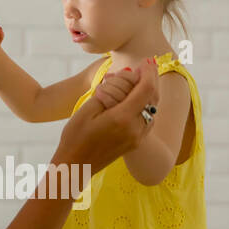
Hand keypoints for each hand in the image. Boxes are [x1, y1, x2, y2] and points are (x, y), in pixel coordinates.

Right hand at [54, 55, 159, 176]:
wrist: (75, 167)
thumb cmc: (75, 138)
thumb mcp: (86, 110)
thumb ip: (108, 92)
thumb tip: (125, 76)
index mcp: (122, 118)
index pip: (145, 90)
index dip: (148, 73)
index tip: (146, 61)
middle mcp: (135, 129)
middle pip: (153, 98)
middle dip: (152, 79)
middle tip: (148, 65)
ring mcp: (137, 138)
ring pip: (153, 110)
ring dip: (150, 92)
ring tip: (142, 79)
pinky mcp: (135, 143)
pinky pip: (148, 120)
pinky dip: (147, 105)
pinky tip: (138, 98)